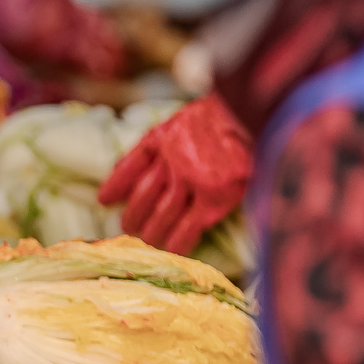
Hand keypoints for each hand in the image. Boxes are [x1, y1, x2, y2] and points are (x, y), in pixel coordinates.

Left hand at [98, 97, 252, 255]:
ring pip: (164, 212)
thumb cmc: (230, 112)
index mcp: (165, 136)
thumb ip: (169, 133)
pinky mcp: (214, 197)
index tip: (104, 199)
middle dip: (134, 213)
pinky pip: (189, 226)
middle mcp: (173, 160)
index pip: (132, 163)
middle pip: (145, 193)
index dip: (117, 183)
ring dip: (152, 231)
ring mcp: (193, 179)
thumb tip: (145, 154)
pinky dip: (178, 241)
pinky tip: (171, 250)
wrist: (259, 112)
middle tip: (127, 229)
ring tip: (146, 242)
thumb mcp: (190, 113)